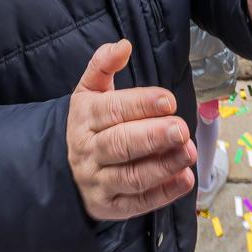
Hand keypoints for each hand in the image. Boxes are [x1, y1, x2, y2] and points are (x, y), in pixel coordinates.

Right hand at [67, 40, 194, 220]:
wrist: (62, 169)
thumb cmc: (88, 124)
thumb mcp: (88, 91)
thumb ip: (104, 65)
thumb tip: (123, 45)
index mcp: (84, 118)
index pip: (112, 110)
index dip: (141, 104)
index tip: (168, 100)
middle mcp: (88, 151)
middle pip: (120, 144)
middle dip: (152, 137)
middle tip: (181, 129)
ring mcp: (98, 181)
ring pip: (131, 176)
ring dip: (163, 166)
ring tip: (189, 152)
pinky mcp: (110, 206)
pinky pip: (137, 203)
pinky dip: (163, 193)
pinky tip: (185, 179)